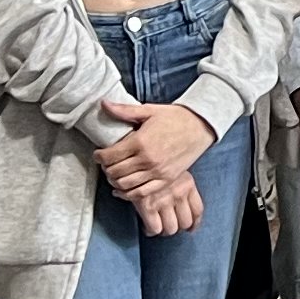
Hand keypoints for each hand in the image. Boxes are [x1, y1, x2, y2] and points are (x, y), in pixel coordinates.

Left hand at [92, 101, 214, 231]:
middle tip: (105, 164)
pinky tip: (122, 190)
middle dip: (106, 169)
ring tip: (113, 175)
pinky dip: (128, 194)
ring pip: (125, 185)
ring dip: (115, 182)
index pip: (110, 156)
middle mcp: (147, 160)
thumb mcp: (149, 110)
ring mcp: (157, 172)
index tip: (98, 154)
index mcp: (140, 142)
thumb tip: (103, 104)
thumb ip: (124, 110)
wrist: (201, 126)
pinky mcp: (166, 180)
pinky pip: (142, 193)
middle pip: (115, 172)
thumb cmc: (175, 117)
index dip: (99, 156)